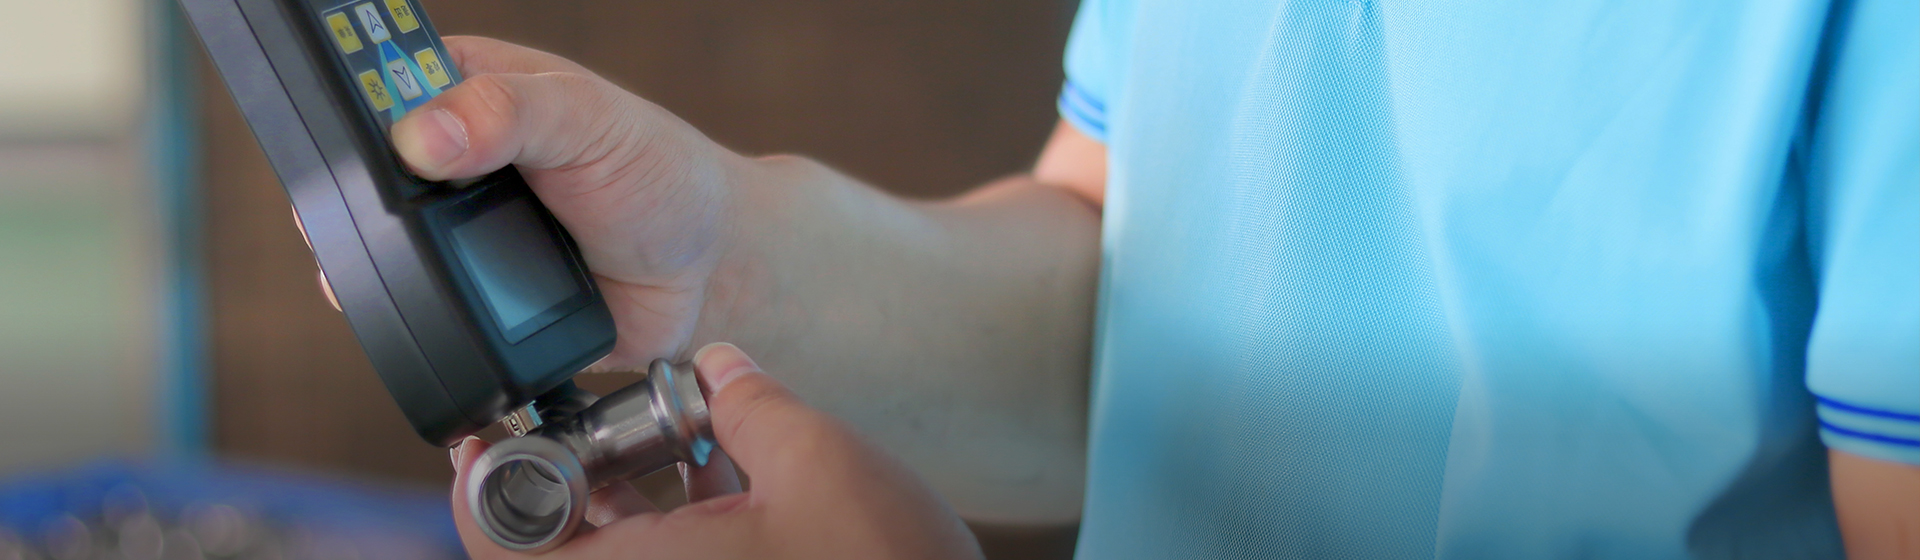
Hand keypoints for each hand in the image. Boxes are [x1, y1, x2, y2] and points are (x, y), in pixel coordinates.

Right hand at [393, 37, 745, 366]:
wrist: (708, 273)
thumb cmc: (660, 173)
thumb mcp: (591, 119)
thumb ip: (512, 112)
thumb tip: (425, 134)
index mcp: (467, 91)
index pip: (378, 83)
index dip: (355, 106)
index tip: (365, 135)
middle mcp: (449, 162)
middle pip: (364, 177)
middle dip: (363, 198)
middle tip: (384, 211)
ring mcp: (451, 235)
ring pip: (378, 251)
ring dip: (388, 265)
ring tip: (425, 264)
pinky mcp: (467, 302)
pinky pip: (421, 312)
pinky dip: (423, 319)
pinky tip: (440, 316)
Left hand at [448, 343, 984, 558]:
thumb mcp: (818, 458)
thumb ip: (751, 399)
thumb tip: (721, 364)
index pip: (502, 542)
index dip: (480, 482)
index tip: (485, 436)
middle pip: (556, 550)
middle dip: (572, 478)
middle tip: (596, 420)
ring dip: (627, 503)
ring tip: (670, 438)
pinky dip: (673, 534)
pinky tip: (722, 481)